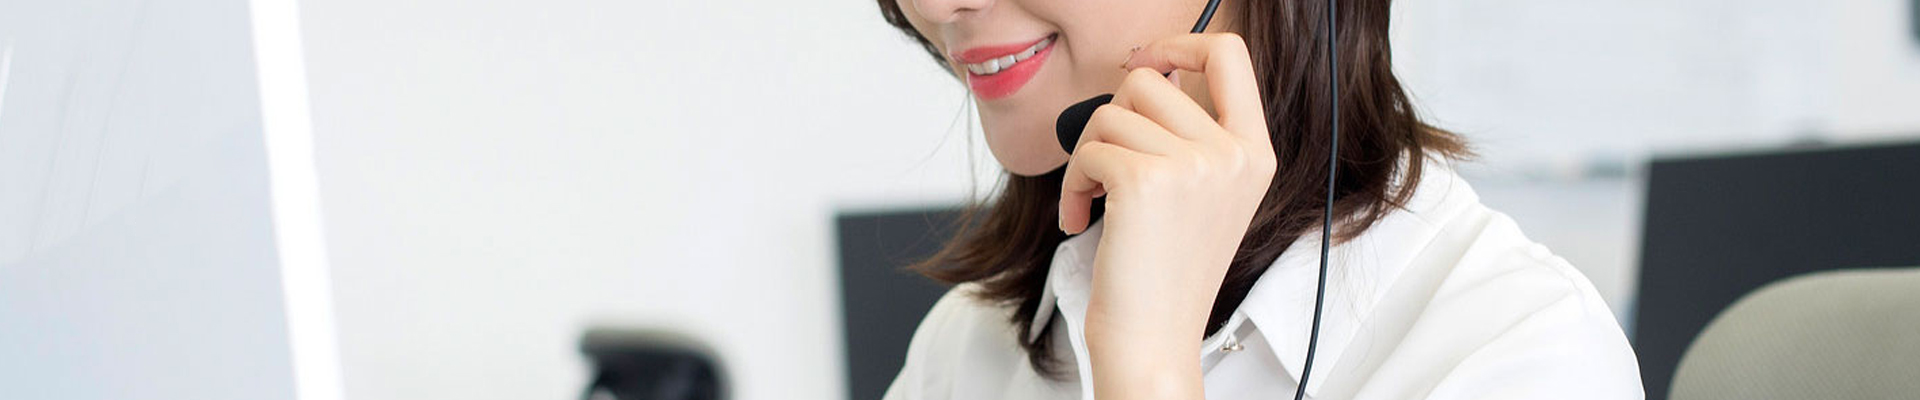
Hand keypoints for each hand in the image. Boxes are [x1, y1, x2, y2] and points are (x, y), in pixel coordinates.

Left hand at [1059, 33, 1274, 399]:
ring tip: (1095, 200)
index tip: (1147, 61)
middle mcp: (1232, 154)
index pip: (1230, 55)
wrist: (1153, 339)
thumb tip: (1148, 69)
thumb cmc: (1165, 273)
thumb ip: (1190, 134)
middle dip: (1113, 117)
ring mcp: (1194, 165)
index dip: (1181, 43)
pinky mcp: (1146, 181)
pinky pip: (1088, 149)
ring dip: (1087, 154)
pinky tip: (1081, 218)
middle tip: (1109, 166)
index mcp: (1254, 152)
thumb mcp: (1203, 195)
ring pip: (1110, 113)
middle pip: (1151, 80)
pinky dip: (1072, 184)